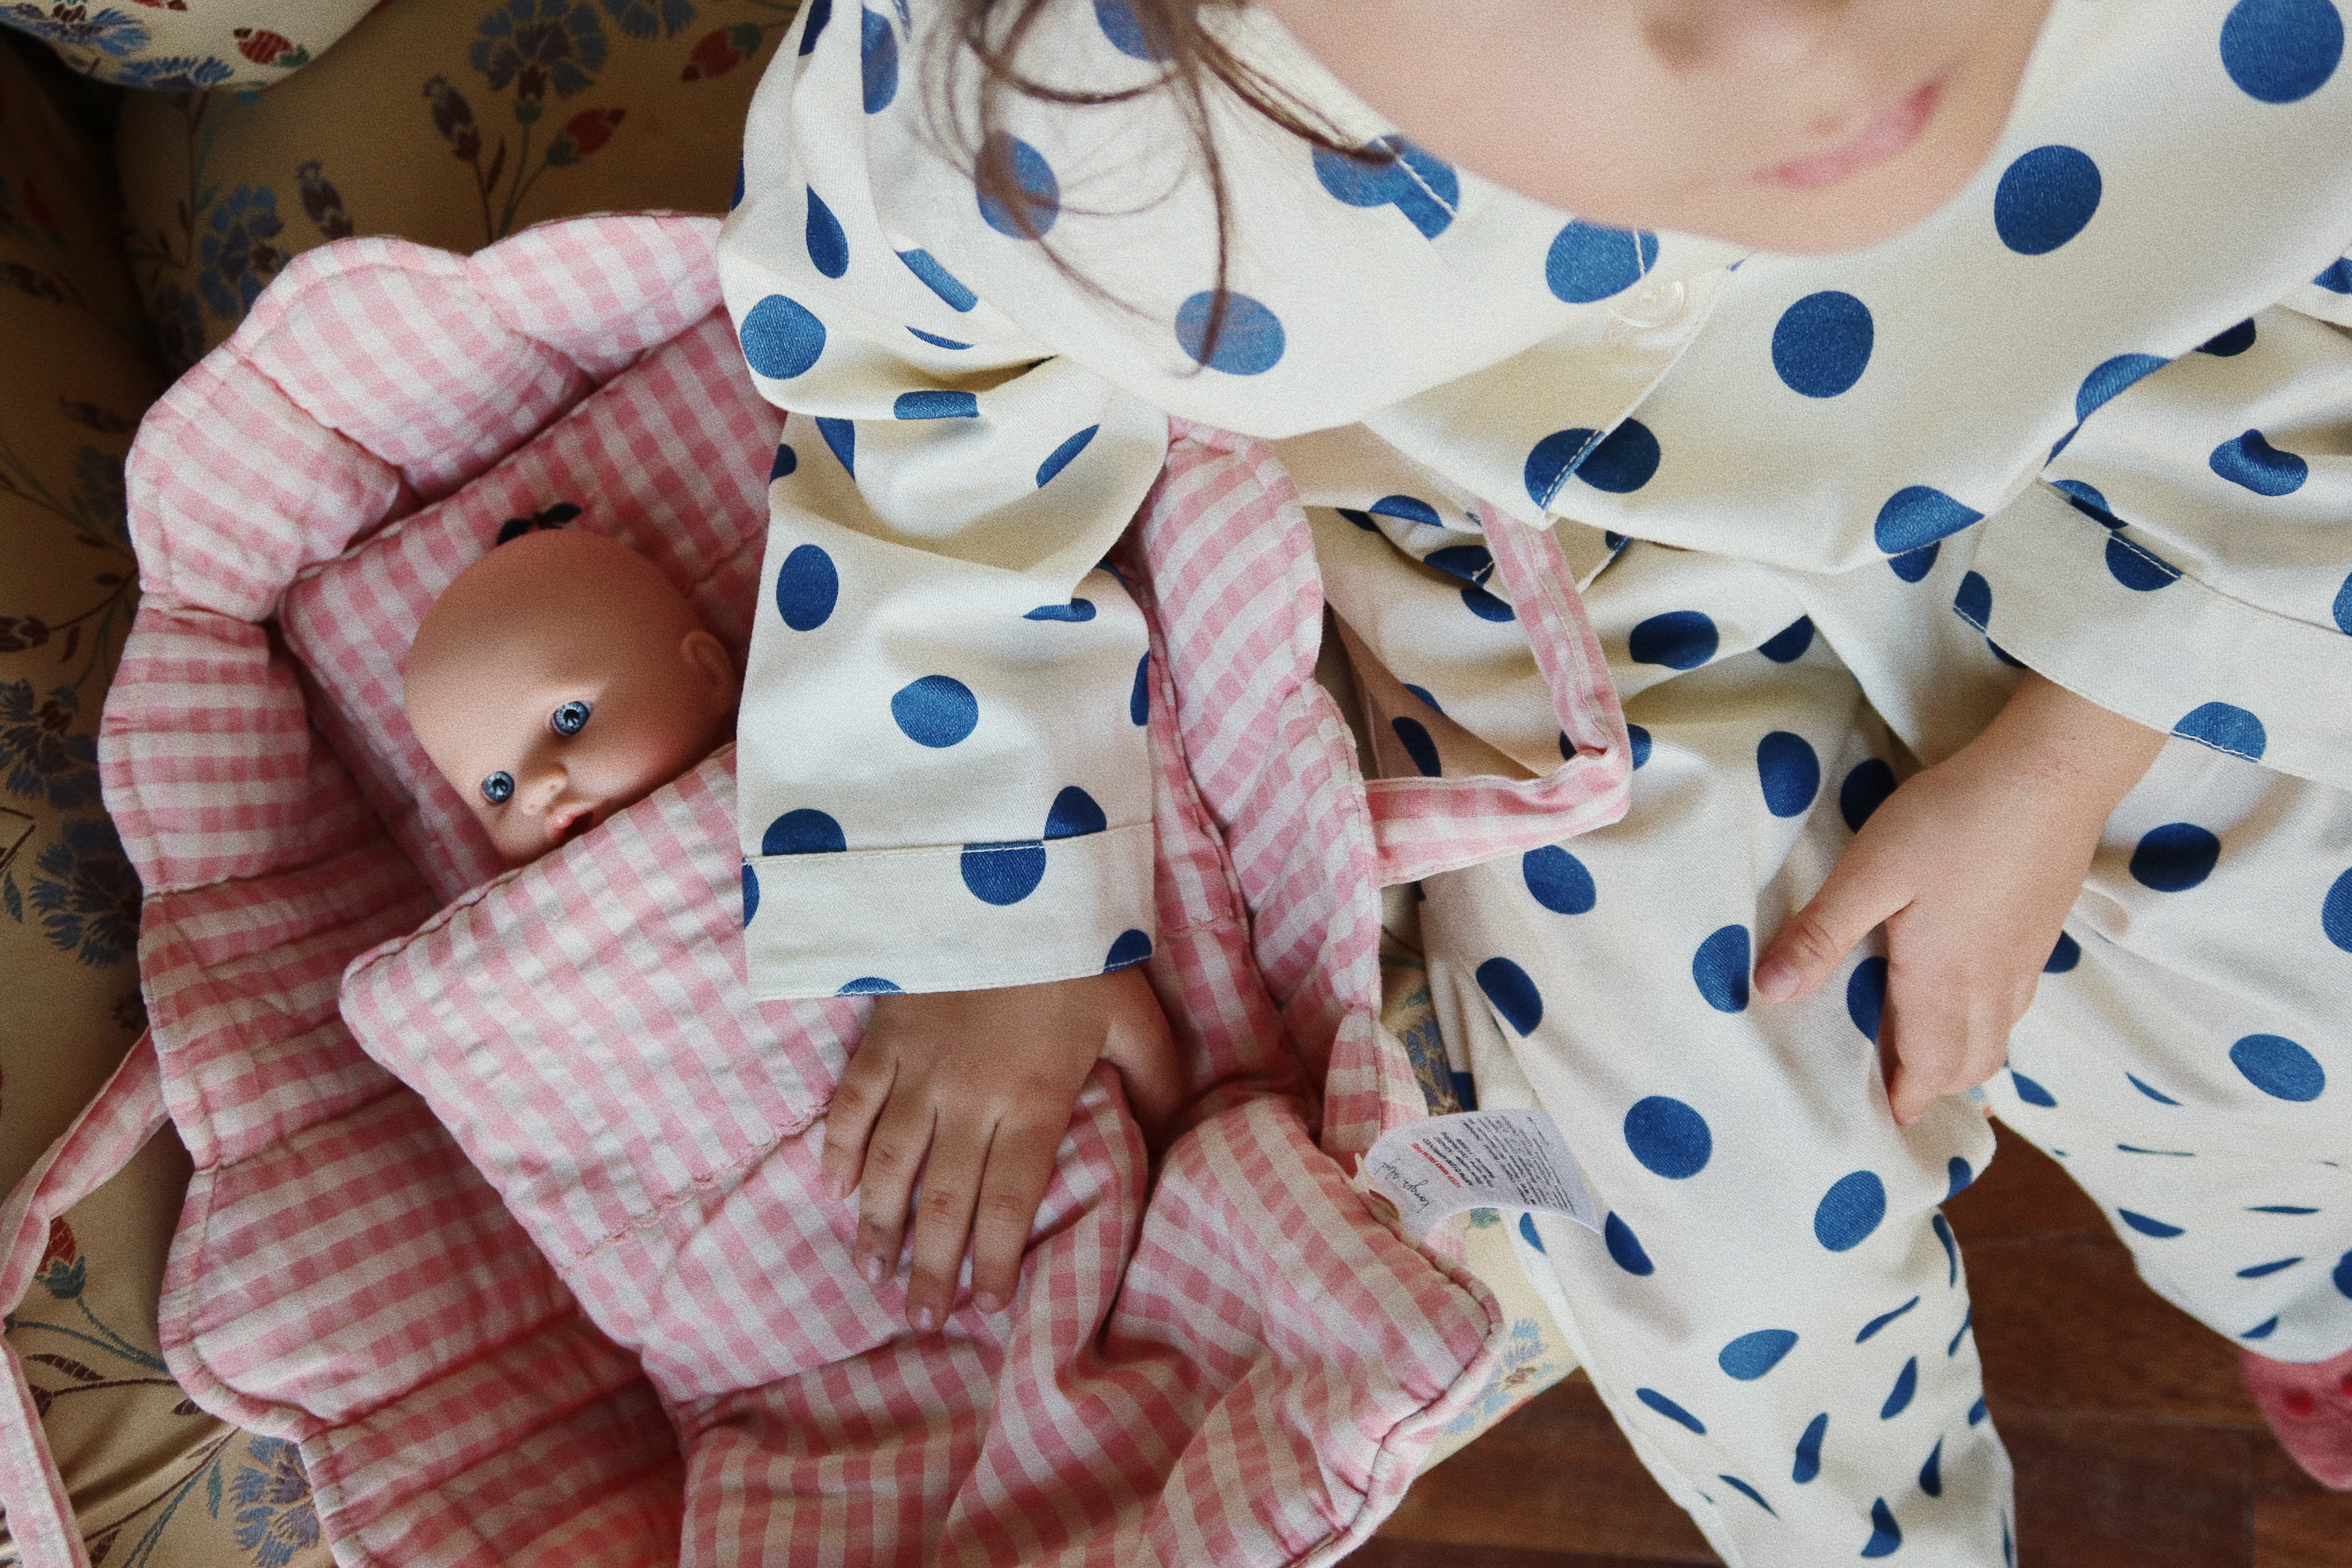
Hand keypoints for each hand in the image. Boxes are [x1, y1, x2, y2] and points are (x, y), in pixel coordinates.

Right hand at [821, 967, 1172, 1331]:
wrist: (1004, 872)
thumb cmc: (1076, 949)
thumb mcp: (1134, 1014)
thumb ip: (1153, 1080)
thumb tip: (1165, 1135)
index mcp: (1033, 1099)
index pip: (1008, 1203)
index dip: (993, 1261)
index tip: (986, 1305)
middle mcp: (968, 1098)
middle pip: (944, 1201)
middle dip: (932, 1267)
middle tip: (924, 1317)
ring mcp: (917, 1068)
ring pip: (888, 1166)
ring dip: (878, 1226)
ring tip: (875, 1275)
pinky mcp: (883, 1036)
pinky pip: (850, 1105)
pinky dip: (836, 1151)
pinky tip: (831, 1191)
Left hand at [1754, 674, 2162, 1124]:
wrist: (2054, 774)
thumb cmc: (1955, 819)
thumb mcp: (1871, 872)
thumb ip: (1822, 934)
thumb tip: (1771, 993)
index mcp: (1945, 982)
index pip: (1928, 1068)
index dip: (1905, 1099)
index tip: (1880, 1122)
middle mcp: (1993, 985)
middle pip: (1969, 1063)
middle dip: (1932, 1086)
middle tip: (1895, 1092)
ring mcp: (2026, 960)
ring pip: (1998, 1035)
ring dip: (1962, 1055)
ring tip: (1923, 1053)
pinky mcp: (2043, 931)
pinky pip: (2015, 1000)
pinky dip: (1988, 1018)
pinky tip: (1964, 990)